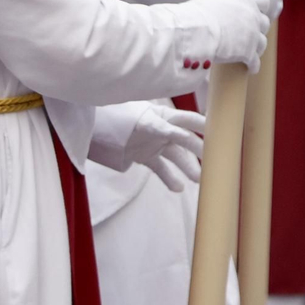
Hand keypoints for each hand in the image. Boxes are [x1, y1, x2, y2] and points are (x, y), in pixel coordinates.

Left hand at [88, 102, 205, 191]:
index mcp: (160, 116)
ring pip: (176, 156)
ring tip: (197, 180)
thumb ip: (154, 128)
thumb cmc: (110, 119)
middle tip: (212, 161)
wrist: (86, 129)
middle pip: (185, 139)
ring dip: (187, 167)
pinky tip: (178, 188)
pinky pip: (160, 168)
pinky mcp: (145, 156)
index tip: (218, 134)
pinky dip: (169, 178)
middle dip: (200, 150)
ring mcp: (154, 143)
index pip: (186, 121)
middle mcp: (161, 129)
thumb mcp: (134, 122)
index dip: (202, 127)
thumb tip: (175, 134)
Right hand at [175, 0, 271, 74]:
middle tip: (249, 34)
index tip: (256, 12)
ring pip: (262, 43)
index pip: (263, 0)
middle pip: (264, 23)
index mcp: (244, 0)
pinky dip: (253, 66)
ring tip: (250, 53)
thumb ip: (224, 7)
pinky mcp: (248, 53)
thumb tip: (219, 14)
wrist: (193, 31)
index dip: (260, 8)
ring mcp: (252, 35)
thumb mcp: (212, 3)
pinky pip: (255, 62)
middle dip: (257, 28)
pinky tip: (250, 69)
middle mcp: (253, 16)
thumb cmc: (194, 15)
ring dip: (257, 47)